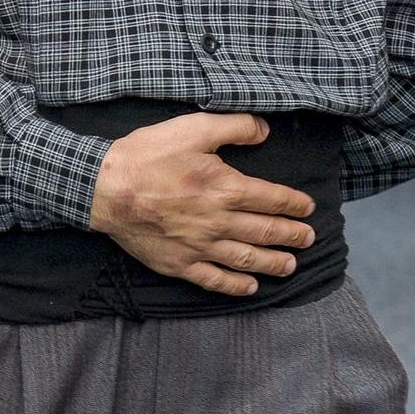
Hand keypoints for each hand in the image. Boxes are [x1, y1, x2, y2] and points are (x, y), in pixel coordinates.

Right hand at [88, 113, 315, 296]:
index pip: (272, 199)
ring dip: (274, 263)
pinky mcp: (180, 264)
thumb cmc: (148, 155)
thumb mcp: (193, 128)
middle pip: (266, 231)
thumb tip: (265, 130)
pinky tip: (251, 287)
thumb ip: (234, 126)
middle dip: (292, 235)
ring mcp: (200, 247)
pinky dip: (237, 286)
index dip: (294, 204)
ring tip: (291, 264)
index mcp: (225, 188)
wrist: (105, 188)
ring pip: (247, 259)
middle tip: (309, 238)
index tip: (307, 207)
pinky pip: (215, 280)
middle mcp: (219, 222)